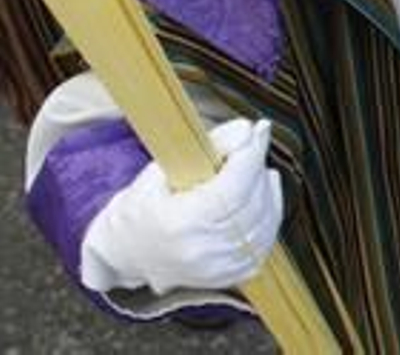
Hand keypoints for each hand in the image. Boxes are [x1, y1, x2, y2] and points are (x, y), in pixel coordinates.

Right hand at [80, 119, 283, 294]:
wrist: (128, 258)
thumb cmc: (138, 213)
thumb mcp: (154, 175)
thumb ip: (198, 151)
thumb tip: (244, 131)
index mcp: (180, 226)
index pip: (231, 188)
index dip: (250, 155)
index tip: (258, 129)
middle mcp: (205, 251)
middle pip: (252, 200)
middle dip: (255, 166)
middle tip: (248, 145)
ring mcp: (223, 267)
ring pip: (266, 216)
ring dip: (263, 186)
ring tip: (247, 169)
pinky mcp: (237, 273)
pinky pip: (268, 234)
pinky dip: (269, 208)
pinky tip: (257, 191)